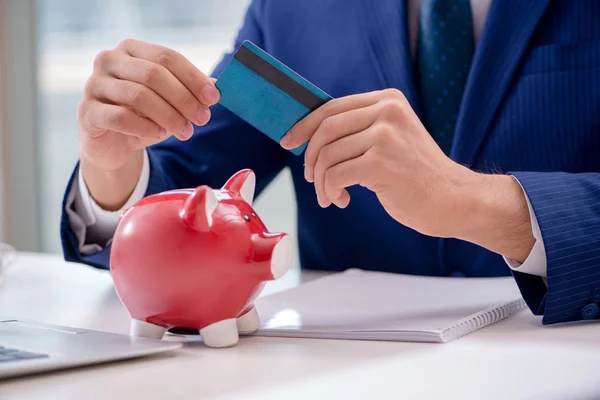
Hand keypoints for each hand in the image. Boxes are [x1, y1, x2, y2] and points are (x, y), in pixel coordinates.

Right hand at [77, 39, 219, 208]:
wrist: (113, 144)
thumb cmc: (145, 115)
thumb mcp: (171, 101)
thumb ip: (191, 91)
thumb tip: (218, 87)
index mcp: (131, 49)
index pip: (167, 57)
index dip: (193, 78)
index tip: (213, 98)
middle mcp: (109, 60)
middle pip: (154, 75)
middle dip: (183, 99)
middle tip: (202, 119)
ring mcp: (94, 84)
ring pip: (139, 96)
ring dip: (169, 116)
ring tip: (185, 132)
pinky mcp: (87, 112)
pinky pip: (120, 117)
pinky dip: (146, 128)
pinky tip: (159, 135)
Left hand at [281, 89, 469, 236]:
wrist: (453, 200)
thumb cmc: (417, 175)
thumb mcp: (393, 138)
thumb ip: (360, 129)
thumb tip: (311, 134)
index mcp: (387, 101)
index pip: (331, 107)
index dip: (304, 125)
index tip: (289, 141)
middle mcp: (387, 112)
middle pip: (325, 129)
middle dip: (310, 158)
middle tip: (312, 179)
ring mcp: (385, 136)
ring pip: (327, 156)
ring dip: (321, 182)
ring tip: (331, 195)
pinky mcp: (381, 163)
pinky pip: (334, 176)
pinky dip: (330, 191)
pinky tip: (342, 200)